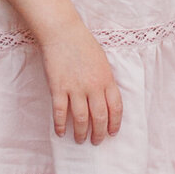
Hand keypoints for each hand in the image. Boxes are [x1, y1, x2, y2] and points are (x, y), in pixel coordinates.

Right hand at [42, 20, 121, 143]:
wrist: (63, 32)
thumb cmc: (83, 44)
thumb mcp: (102, 60)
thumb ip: (105, 79)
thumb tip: (106, 98)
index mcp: (107, 79)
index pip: (116, 107)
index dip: (115, 123)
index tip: (112, 133)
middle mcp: (93, 86)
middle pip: (100, 117)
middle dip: (99, 133)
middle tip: (96, 141)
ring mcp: (76, 88)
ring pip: (81, 119)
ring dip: (81, 133)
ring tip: (80, 140)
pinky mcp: (59, 88)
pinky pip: (60, 112)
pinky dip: (60, 125)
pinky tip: (60, 132)